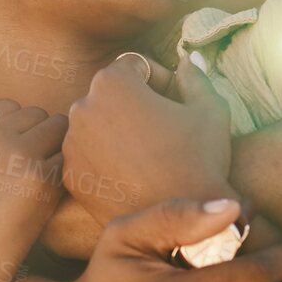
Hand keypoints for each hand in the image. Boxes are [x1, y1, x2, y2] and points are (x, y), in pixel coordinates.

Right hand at [0, 93, 68, 281]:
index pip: (2, 105)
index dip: (10, 132)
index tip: (10, 159)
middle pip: (32, 112)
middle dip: (36, 135)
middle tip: (32, 170)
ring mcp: (14, 154)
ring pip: (56, 128)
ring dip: (55, 149)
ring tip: (45, 181)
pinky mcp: (39, 181)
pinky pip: (66, 159)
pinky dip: (63, 175)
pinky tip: (49, 198)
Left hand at [63, 53, 232, 224]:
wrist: (184, 221)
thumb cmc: (200, 160)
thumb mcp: (211, 109)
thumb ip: (194, 77)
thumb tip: (186, 60)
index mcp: (112, 82)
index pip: (134, 66)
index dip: (160, 80)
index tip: (176, 101)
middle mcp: (82, 108)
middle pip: (111, 95)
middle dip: (136, 105)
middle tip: (165, 130)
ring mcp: (71, 145)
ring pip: (96, 126)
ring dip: (118, 132)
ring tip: (150, 155)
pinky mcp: (70, 176)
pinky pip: (88, 156)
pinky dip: (105, 160)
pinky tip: (135, 175)